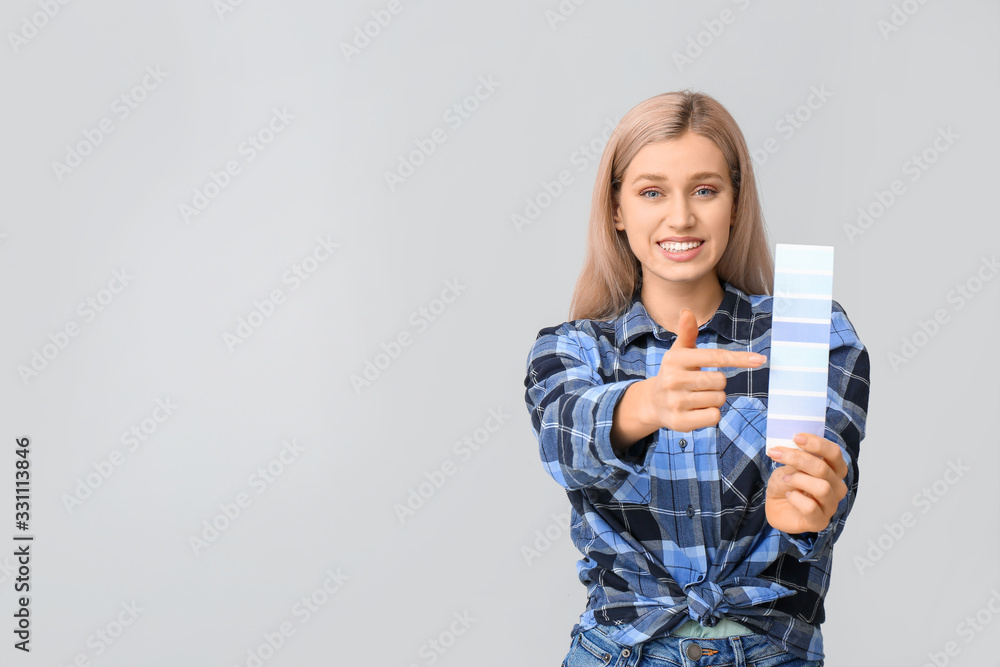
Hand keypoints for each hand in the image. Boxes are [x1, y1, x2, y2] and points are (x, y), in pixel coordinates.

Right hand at [646, 307, 766, 431]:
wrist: (653, 402)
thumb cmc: (674, 373)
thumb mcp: (679, 352)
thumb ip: (687, 333)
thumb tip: (686, 311)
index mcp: (675, 359)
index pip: (715, 357)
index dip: (739, 358)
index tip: (761, 360)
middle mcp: (673, 380)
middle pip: (720, 380)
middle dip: (718, 383)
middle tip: (702, 384)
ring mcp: (675, 402)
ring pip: (718, 399)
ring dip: (714, 399)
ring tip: (697, 397)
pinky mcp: (680, 422)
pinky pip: (714, 416)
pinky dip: (711, 414)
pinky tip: (697, 411)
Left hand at [765, 432, 848, 533]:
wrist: (776, 506)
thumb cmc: (786, 483)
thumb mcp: (789, 465)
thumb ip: (797, 456)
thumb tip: (796, 442)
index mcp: (834, 469)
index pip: (834, 453)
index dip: (817, 443)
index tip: (796, 437)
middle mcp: (837, 487)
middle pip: (823, 468)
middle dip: (797, 458)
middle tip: (777, 454)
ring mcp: (830, 505)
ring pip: (822, 488)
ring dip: (798, 479)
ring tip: (785, 479)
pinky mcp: (820, 521)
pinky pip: (811, 507)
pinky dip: (795, 498)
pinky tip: (789, 496)